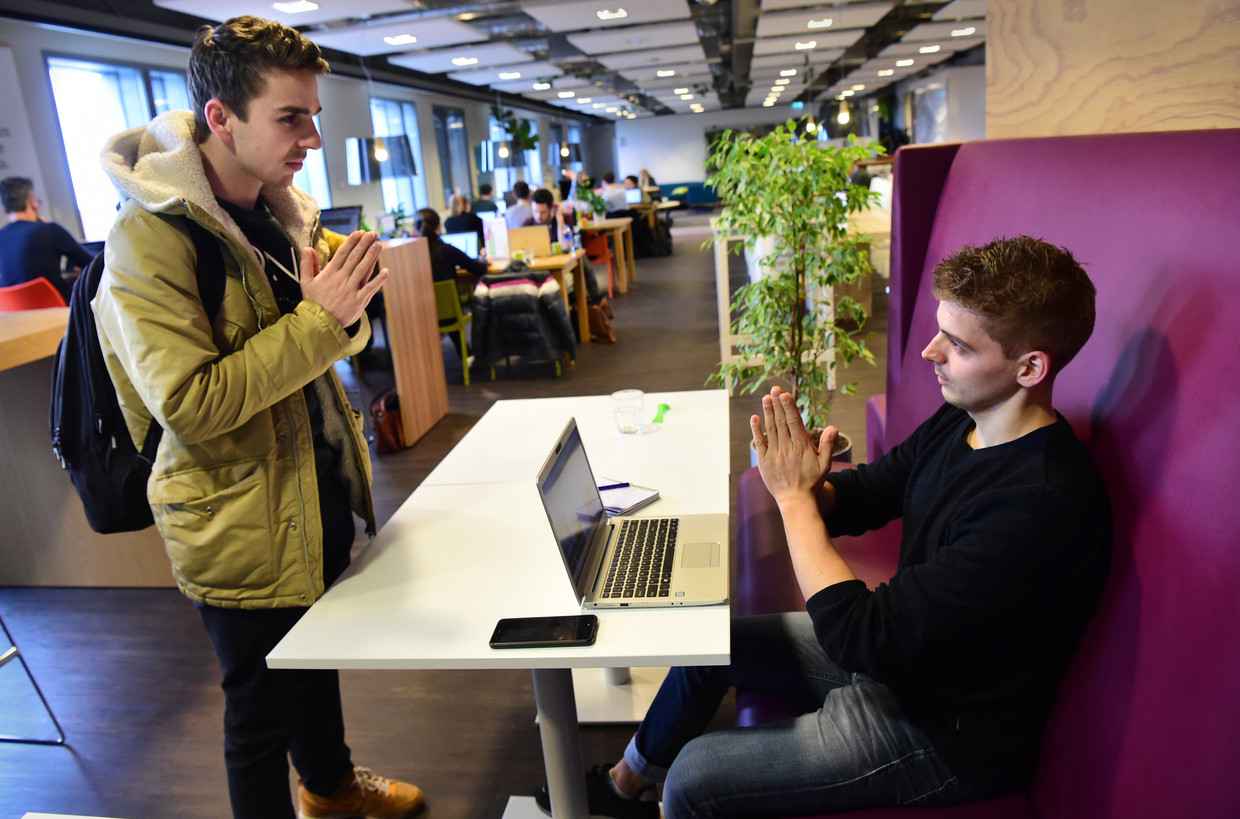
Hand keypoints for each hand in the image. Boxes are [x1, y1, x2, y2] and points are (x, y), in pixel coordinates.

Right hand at [299, 230, 388, 327]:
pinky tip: (386, 271)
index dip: (351, 242)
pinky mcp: (358, 301)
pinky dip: (379, 280)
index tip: (359, 232)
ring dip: (371, 257)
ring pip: (363, 270)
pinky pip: (370, 289)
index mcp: (329, 274)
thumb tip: (307, 248)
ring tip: (378, 245)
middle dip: (364, 244)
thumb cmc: (313, 303)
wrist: (319, 324)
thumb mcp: (305, 283)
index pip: (342, 254)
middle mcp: (341, 280)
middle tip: (372, 233)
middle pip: (355, 258)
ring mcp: (350, 290)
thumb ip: (307, 264)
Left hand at [750, 386, 836, 504]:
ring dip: (768, 412)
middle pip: (781, 421)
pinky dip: (756, 430)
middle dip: (778, 404)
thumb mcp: (825, 464)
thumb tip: (834, 427)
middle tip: (774, 389)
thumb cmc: (812, 481)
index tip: (785, 394)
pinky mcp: (764, 461)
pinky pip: (760, 442)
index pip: (794, 422)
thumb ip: (829, 445)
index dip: (788, 407)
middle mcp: (787, 448)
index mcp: (802, 446)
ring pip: (770, 429)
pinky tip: (755, 418)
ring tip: (766, 397)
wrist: (796, 500)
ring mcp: (774, 454)